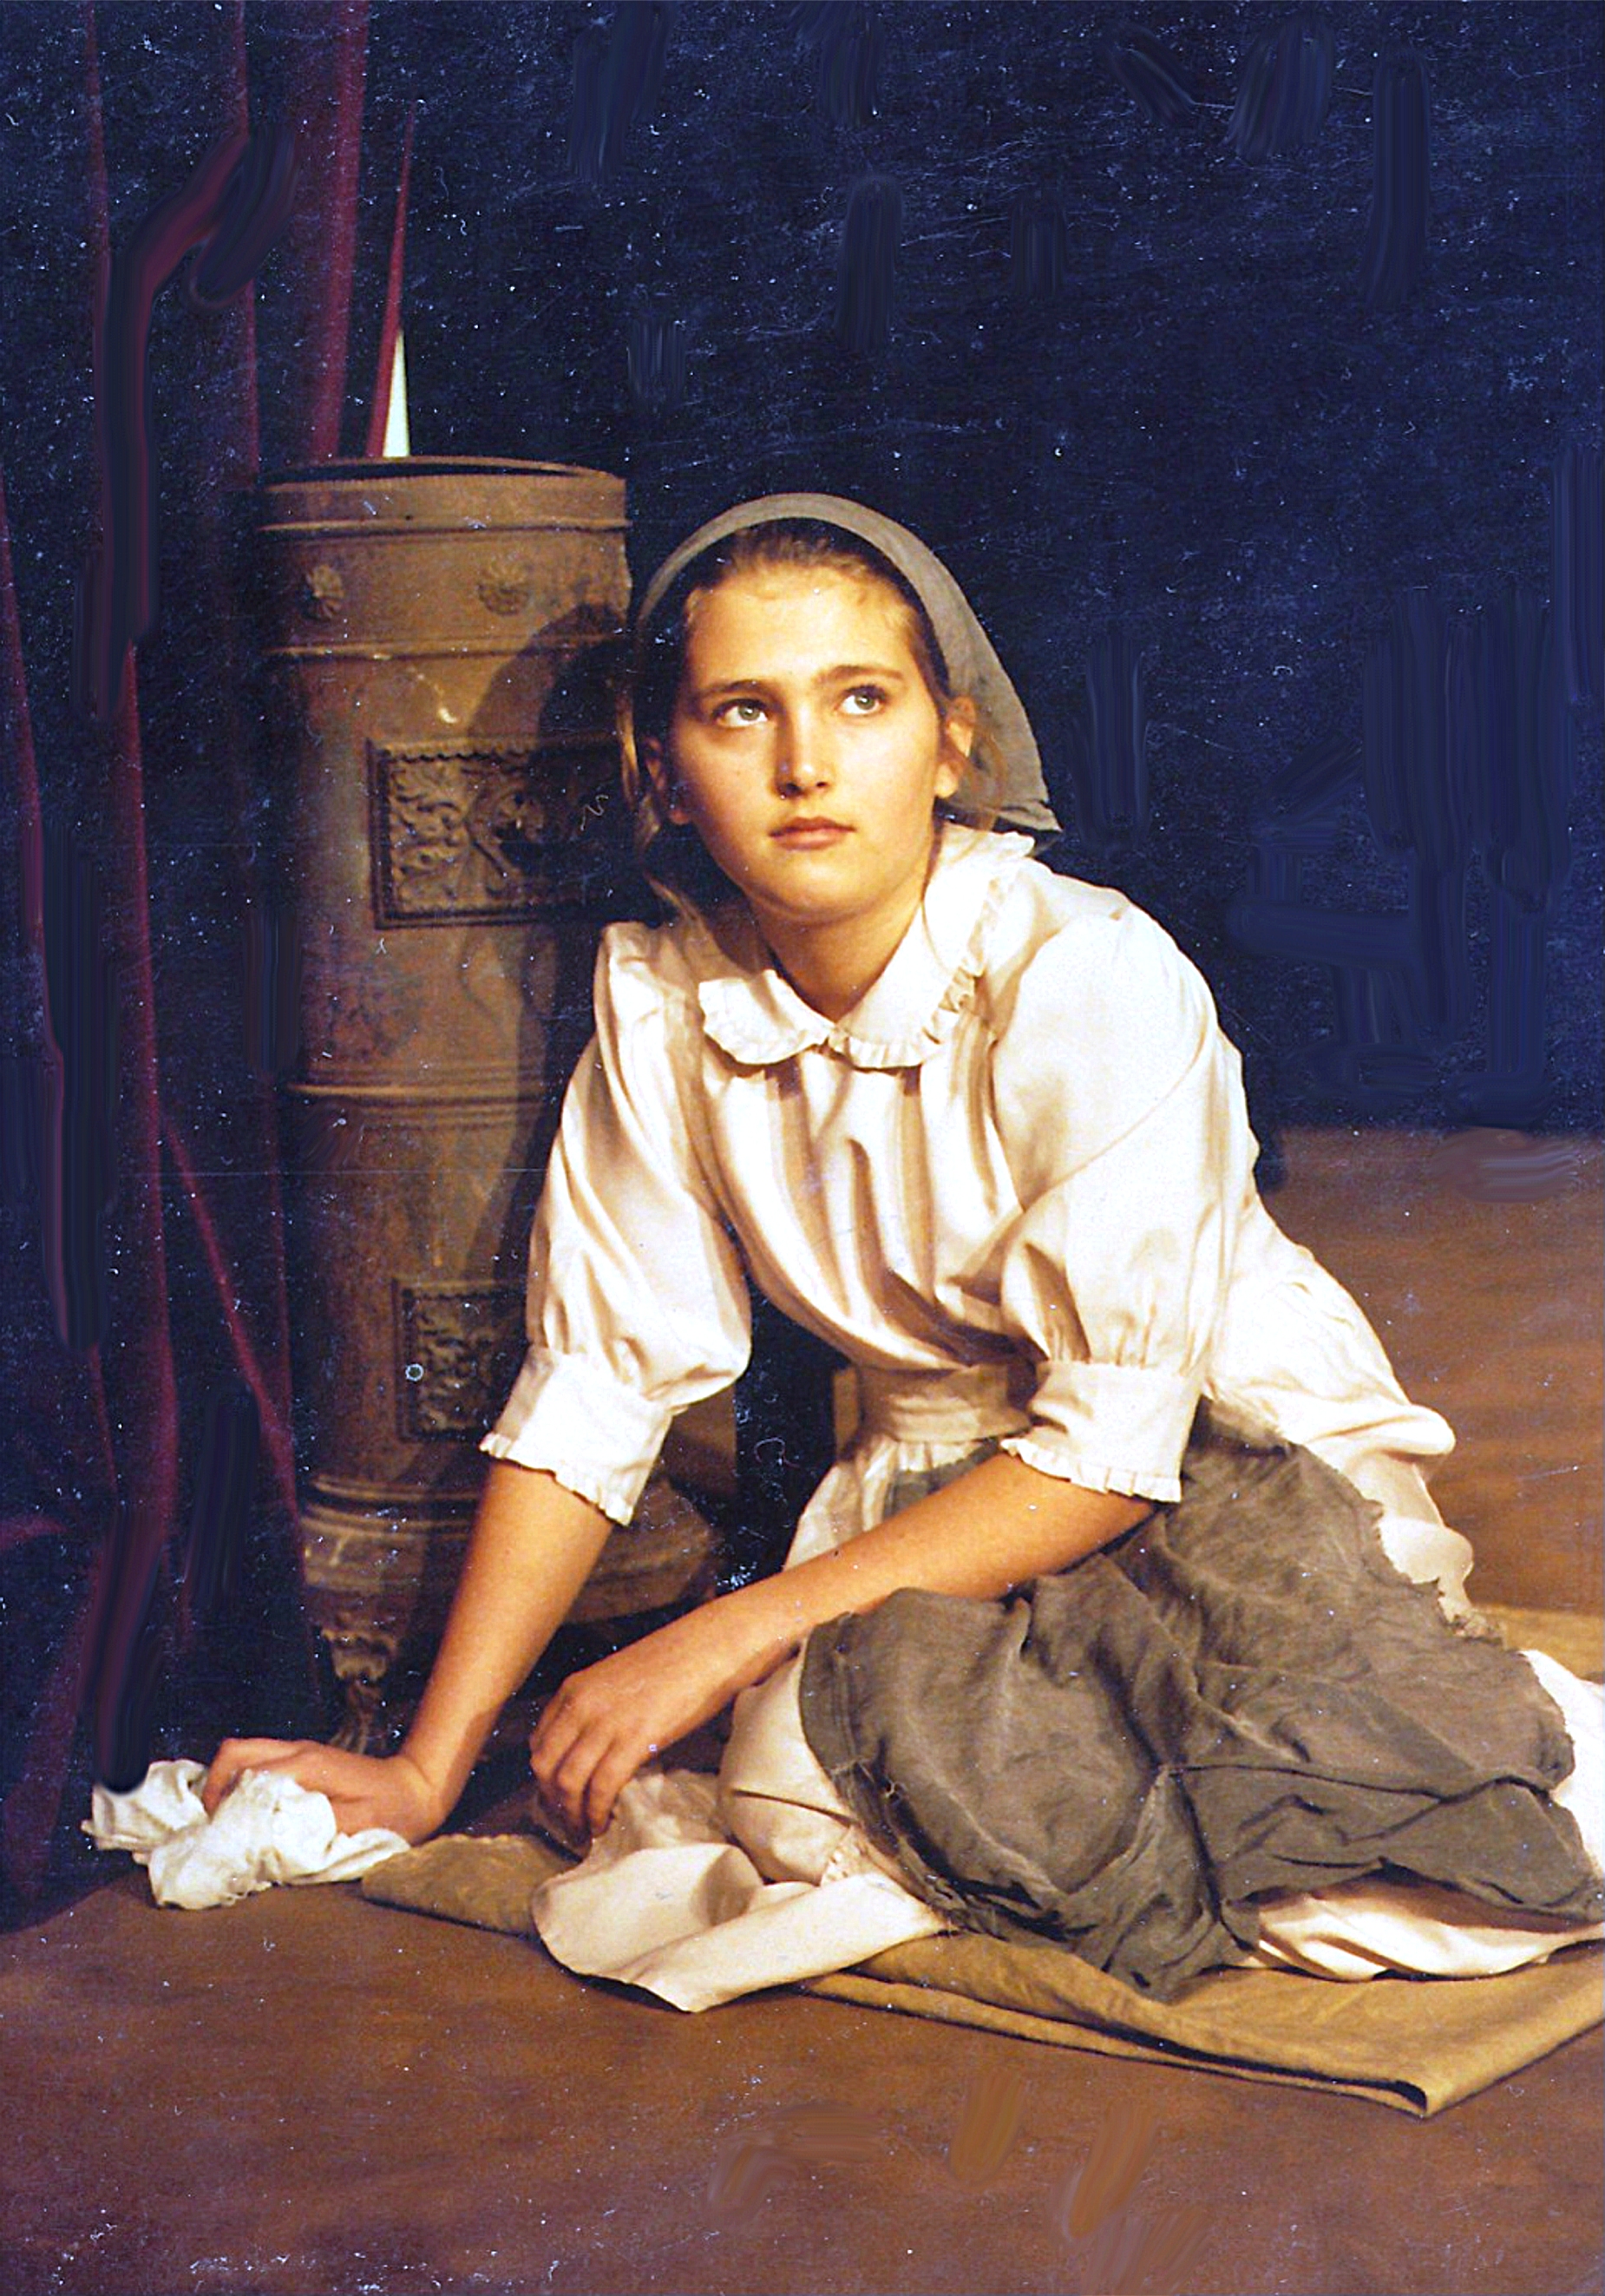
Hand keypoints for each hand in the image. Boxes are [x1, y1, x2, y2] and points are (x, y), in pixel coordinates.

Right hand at [201, 1738, 450, 1843]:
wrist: (417, 1789)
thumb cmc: (390, 1813)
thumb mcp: (352, 1828)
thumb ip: (307, 1831)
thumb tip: (263, 1840)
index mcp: (307, 1766)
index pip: (247, 1775)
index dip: (224, 1806)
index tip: (219, 1836)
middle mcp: (297, 1750)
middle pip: (234, 1751)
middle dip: (213, 1785)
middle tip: (213, 1825)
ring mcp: (298, 1750)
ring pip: (242, 1751)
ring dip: (224, 1781)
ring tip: (225, 1819)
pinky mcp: (301, 1759)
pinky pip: (257, 1760)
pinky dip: (239, 1780)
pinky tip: (245, 1809)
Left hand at [529, 1601, 764, 1843]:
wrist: (709, 1647)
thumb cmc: (672, 1663)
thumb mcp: (617, 1682)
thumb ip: (596, 1710)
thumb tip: (591, 1752)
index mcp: (574, 1689)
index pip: (539, 1743)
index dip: (544, 1779)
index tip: (558, 1799)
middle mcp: (580, 1705)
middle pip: (545, 1766)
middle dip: (552, 1802)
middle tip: (568, 1823)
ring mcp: (605, 1722)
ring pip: (567, 1782)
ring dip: (572, 1816)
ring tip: (584, 1832)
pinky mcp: (634, 1739)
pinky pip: (601, 1787)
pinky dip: (597, 1813)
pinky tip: (604, 1824)